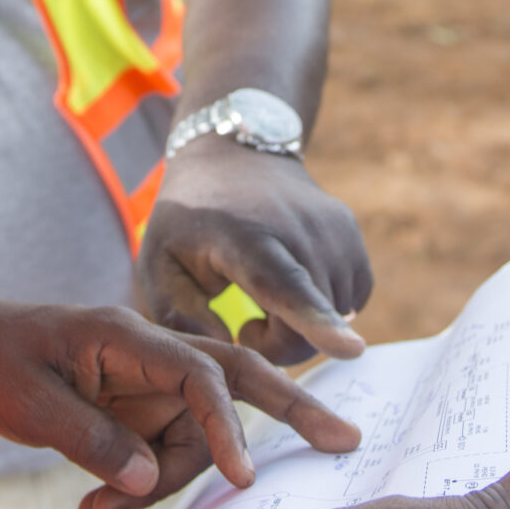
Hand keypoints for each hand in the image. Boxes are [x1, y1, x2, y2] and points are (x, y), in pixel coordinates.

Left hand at [0, 279, 359, 508]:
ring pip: (188, 437)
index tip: (242, 478)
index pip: (200, 374)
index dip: (226, 426)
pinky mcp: (132, 405)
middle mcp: (147, 354)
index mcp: (126, 336)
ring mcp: (142, 380)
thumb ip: (94, 442)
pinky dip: (138, 485)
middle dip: (288, 409)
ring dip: (160, 485)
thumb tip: (149, 480)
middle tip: (346, 438)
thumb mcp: (32, 406)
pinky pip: (158, 450)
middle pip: (232, 379)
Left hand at [138, 144, 372, 364]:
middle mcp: (299, 229)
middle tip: (245, 325)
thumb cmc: (189, 220)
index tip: (350, 350)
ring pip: (335, 318)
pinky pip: (351, 300)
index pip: (286, 285)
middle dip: (277, 345)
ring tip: (267, 299)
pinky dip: (328, 308)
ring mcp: (333, 229)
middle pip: (310, 324)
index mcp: (244, 237)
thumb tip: (225, 352)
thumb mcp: (158, 263)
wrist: (232, 156)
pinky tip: (295, 286)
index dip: (316, 322)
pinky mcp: (351, 235)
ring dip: (303, 328)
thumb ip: (178, 317)